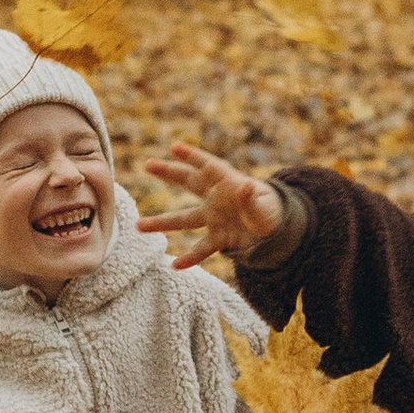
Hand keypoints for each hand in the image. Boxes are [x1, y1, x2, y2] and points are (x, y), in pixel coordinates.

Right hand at [139, 140, 286, 267]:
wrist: (275, 230)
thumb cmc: (269, 210)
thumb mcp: (264, 205)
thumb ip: (252, 199)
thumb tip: (245, 186)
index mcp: (229, 183)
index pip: (209, 166)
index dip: (192, 156)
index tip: (175, 147)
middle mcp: (216, 199)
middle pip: (190, 182)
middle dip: (169, 172)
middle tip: (148, 164)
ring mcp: (215, 218)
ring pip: (185, 219)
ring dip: (163, 222)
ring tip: (139, 226)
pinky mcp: (219, 238)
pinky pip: (202, 248)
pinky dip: (191, 257)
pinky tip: (175, 265)